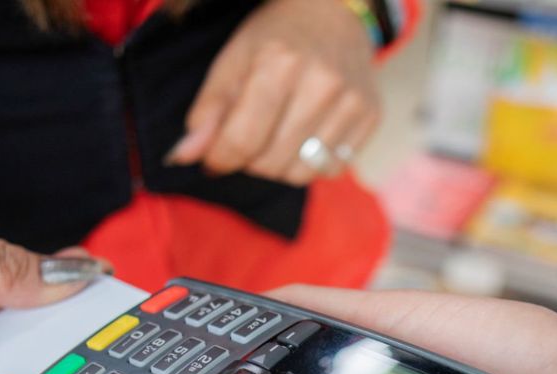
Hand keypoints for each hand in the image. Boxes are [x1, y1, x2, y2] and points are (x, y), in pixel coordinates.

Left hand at [165, 0, 379, 184]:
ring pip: (301, 173)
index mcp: (279, 63)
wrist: (334, 11)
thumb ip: (209, 111)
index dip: (220, 159)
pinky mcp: (371, 115)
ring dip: (279, 166)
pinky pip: (332, 169)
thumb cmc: (277, 37)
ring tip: (276, 136)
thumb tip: (185, 156)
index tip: (214, 158)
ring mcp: (351, 101)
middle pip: (270, 162)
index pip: (242, 141)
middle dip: (249, 160)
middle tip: (249, 136)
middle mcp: (321, 83)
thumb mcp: (233, 60)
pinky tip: (306, 135)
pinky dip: (312, 163)